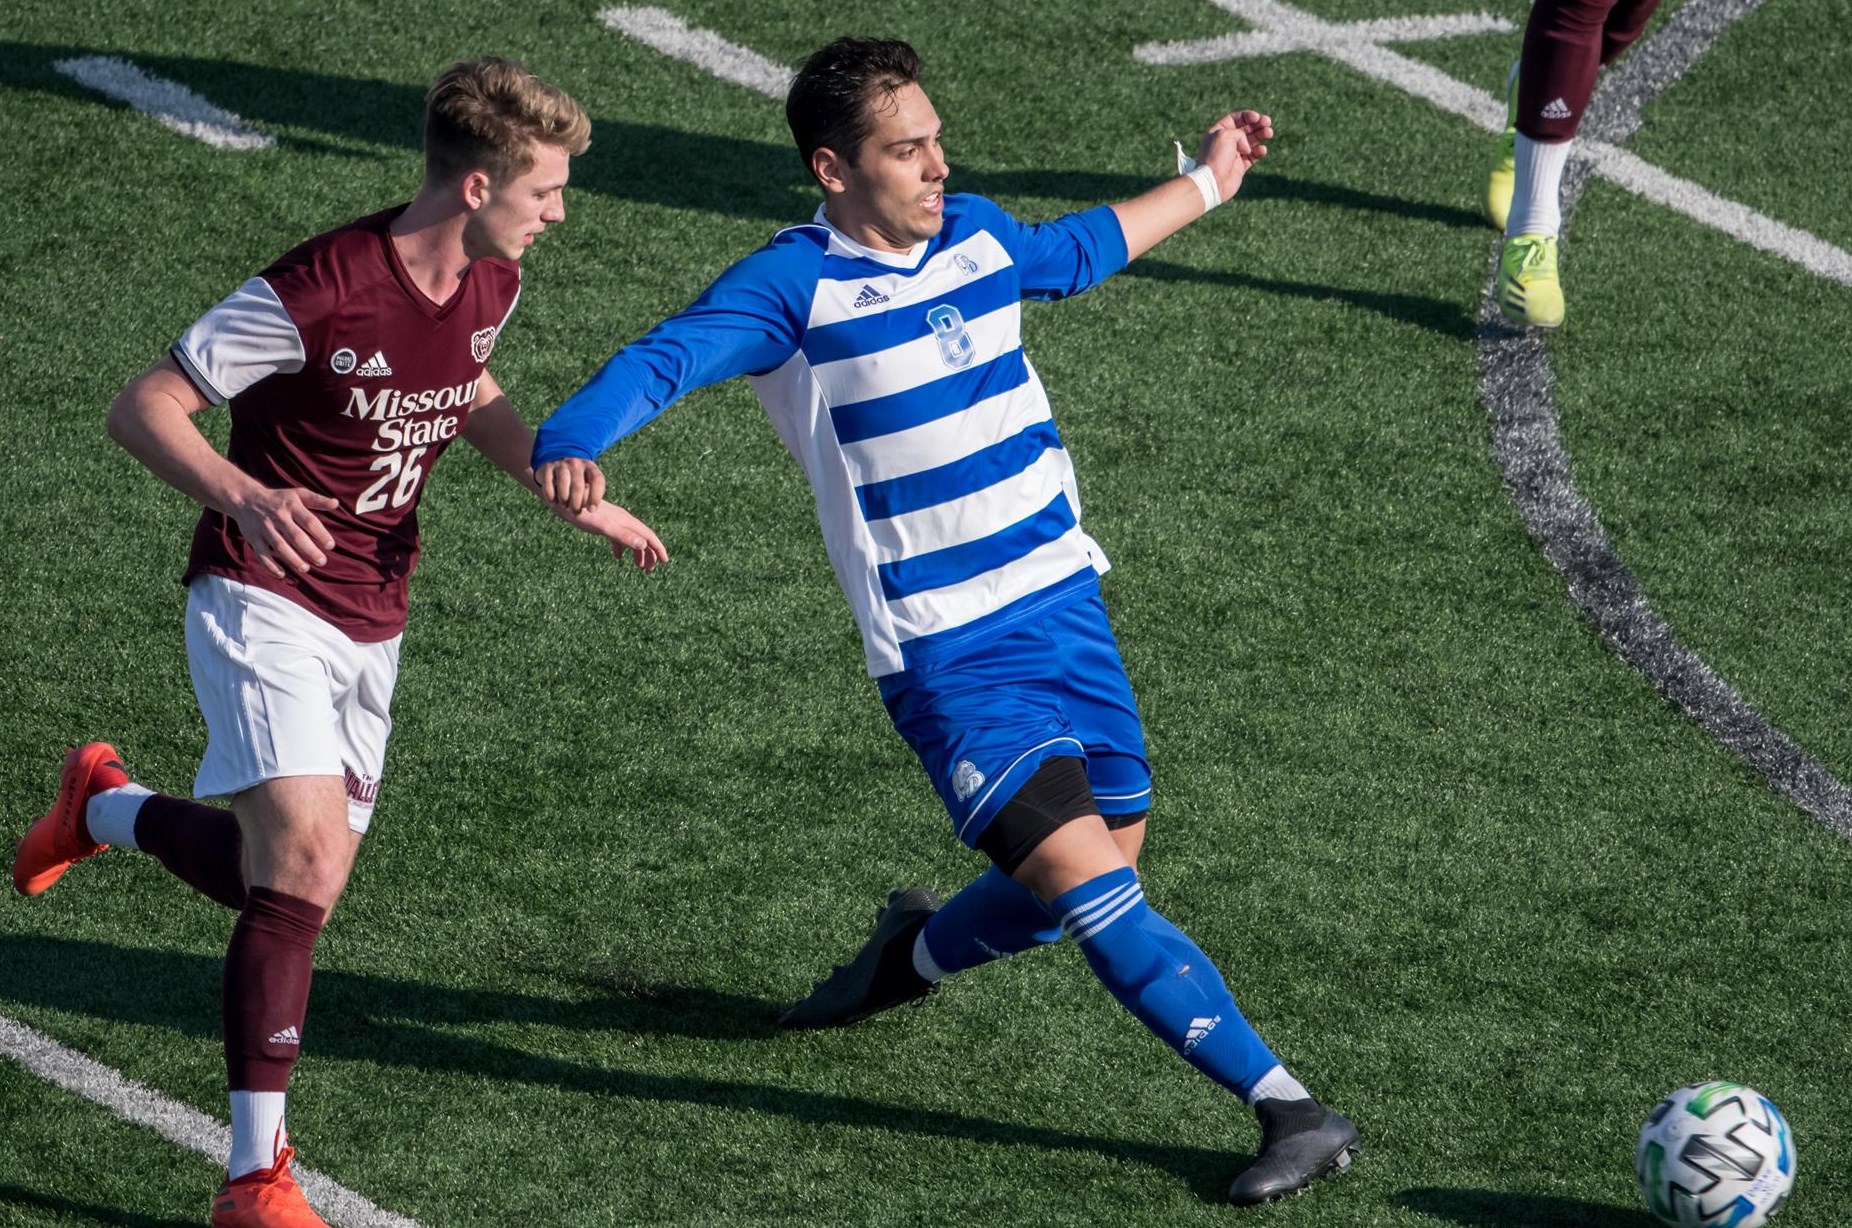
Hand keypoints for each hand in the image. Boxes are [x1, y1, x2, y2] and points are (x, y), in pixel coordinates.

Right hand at [230, 486, 339, 577]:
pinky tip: (282, 574)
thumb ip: (317, 500)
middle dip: (310, 551)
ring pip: (280, 547)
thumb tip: (336, 503)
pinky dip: (270, 566)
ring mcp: (265, 528)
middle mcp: (278, 517)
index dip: (321, 534)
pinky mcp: (253, 538)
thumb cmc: (279, 499)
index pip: (309, 521)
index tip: (330, 546)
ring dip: (293, 560)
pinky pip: (262, 554)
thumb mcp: (297, 494)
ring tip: (306, 568)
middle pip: (296, 536)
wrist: (245, 499)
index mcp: (292, 506)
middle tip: (322, 561)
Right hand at [536, 458, 605, 513]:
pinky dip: (551, 496)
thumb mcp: (587, 484)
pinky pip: (548, 484)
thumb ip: (590, 496)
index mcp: (590, 467)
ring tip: (565, 506)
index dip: (595, 497)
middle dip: (576, 504)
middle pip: (578, 486)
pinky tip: (553, 502)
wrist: (557, 464)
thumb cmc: (576, 481)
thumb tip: (590, 510)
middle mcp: (576, 463)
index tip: (591, 510)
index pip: (597, 480)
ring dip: (564, 500)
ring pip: (563, 484)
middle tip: (575, 512)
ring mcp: (561, 464)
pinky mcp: (547, 467)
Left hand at [555, 498, 669, 570]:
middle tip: (650, 570)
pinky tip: (617, 557)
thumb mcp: (605, 527)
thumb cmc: (584, 514)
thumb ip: (624, 536)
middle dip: (650, 554)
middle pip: (643, 538)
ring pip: (631, 538)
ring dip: (637, 552)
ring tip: (639, 566)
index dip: (658, 549)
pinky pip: (618, 537)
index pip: (648, 536)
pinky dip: (622, 548)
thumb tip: (643, 545)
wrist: (565, 500)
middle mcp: (624, 520)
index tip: (665, 561)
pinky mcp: (604, 523)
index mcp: (627, 521)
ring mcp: (614, 521)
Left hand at [1195, 110, 1271, 201]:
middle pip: (1245, 129)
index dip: (1247, 116)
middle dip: (1257, 124)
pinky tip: (1262, 150)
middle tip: (1268, 122)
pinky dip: (1259, 152)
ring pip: (1251, 142)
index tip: (1257, 117)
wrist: (1213, 182)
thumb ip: (1239, 133)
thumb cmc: (1216, 157)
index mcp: (1218, 132)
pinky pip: (1253, 156)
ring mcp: (1234, 154)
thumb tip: (1247, 146)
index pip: (1235, 119)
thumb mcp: (1225, 135)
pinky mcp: (1240, 167)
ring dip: (1261, 135)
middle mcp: (1226, 142)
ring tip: (1269, 133)